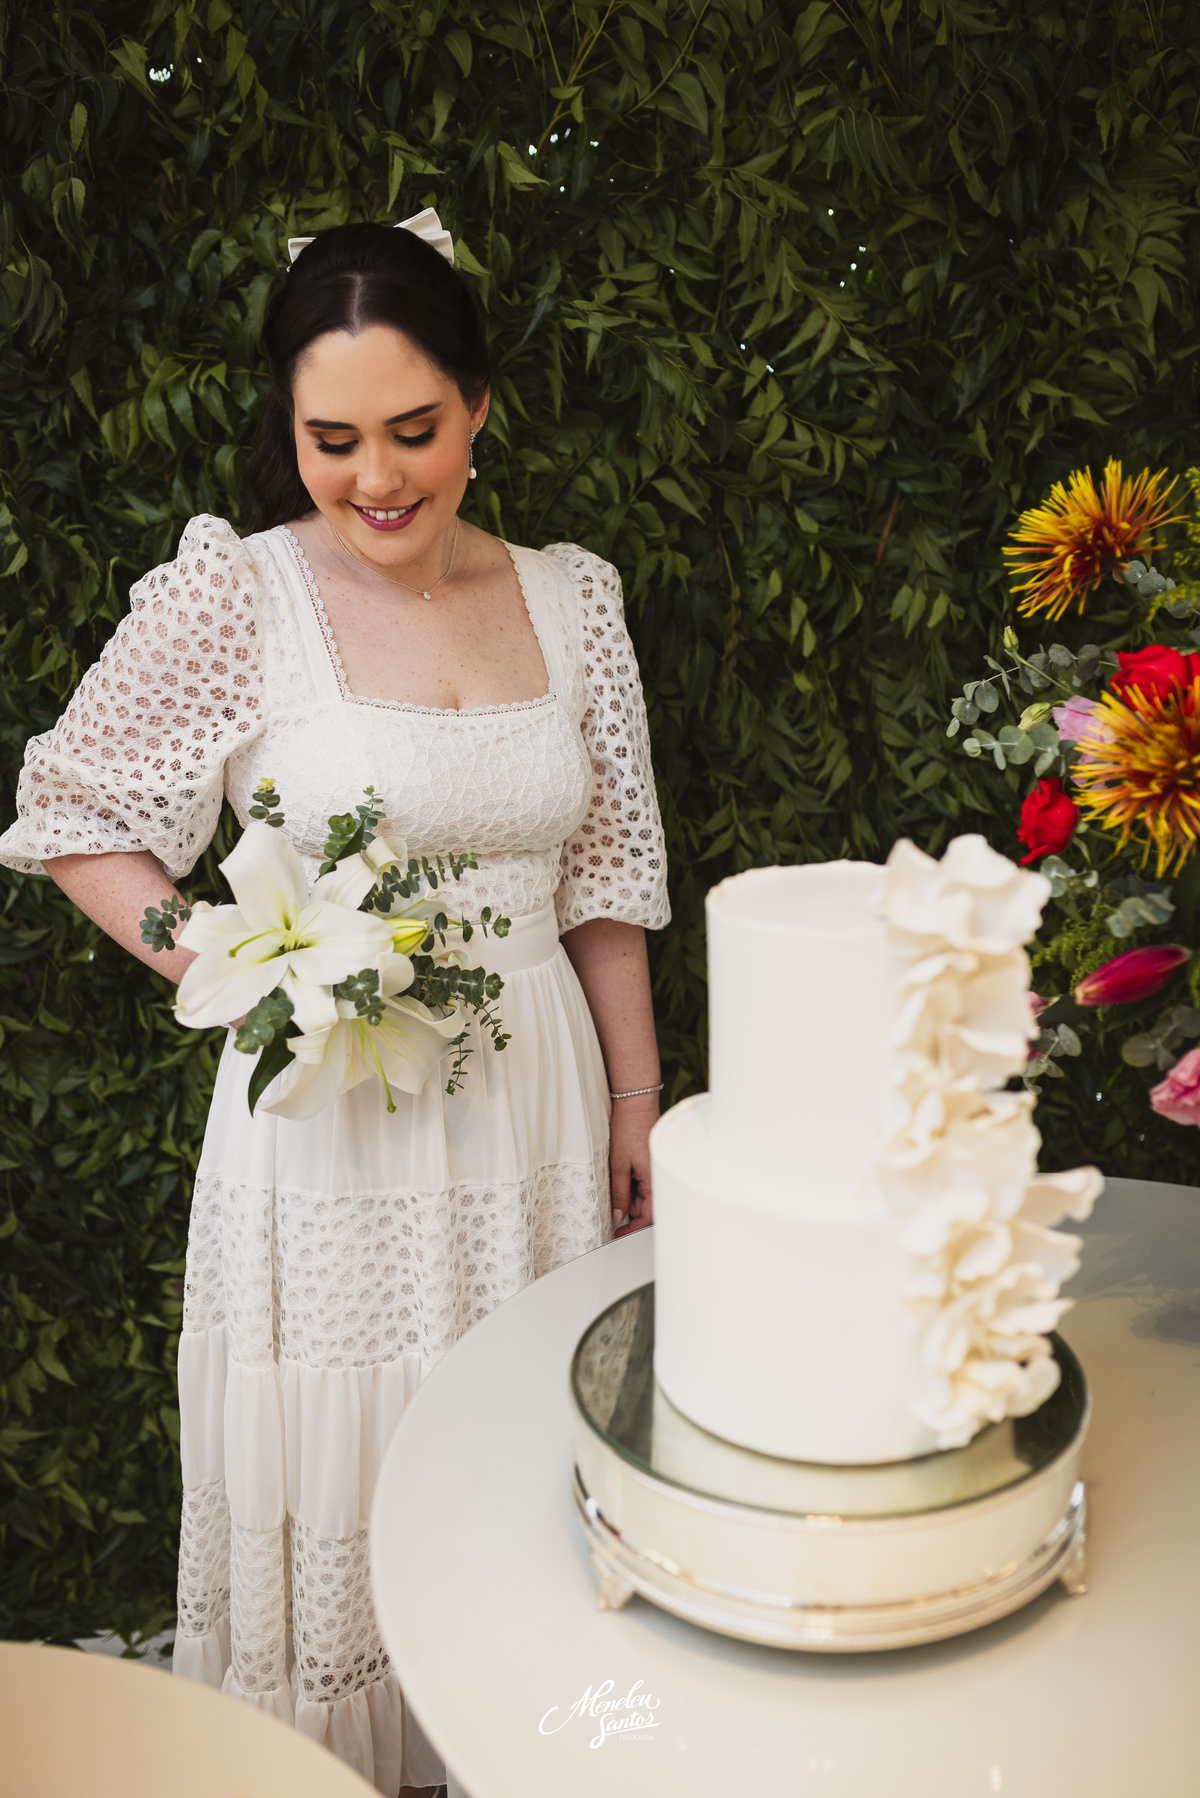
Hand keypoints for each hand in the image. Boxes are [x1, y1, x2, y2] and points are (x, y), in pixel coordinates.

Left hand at [609, 1092, 657, 1233]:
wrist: (635, 1103)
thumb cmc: (629, 1129)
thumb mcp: (618, 1165)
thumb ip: (619, 1193)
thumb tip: (618, 1215)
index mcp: (654, 1180)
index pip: (649, 1215)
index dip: (634, 1228)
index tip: (620, 1234)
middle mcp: (657, 1176)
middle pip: (647, 1206)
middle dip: (630, 1214)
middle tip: (612, 1218)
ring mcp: (654, 1168)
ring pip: (643, 1194)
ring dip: (629, 1199)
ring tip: (612, 1194)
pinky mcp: (649, 1161)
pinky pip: (642, 1181)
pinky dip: (631, 1186)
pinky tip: (619, 1180)